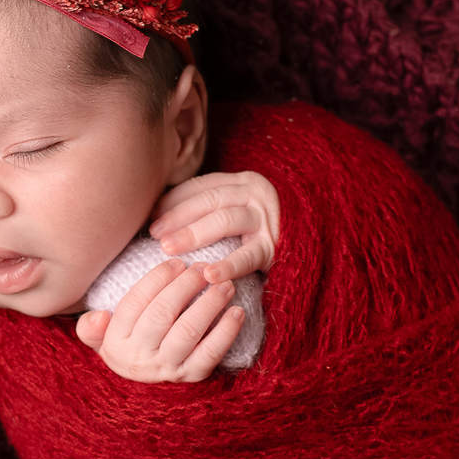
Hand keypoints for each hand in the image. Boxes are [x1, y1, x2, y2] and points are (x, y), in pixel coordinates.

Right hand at [75, 257, 244, 382]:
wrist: (142, 392)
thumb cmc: (127, 348)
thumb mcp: (100, 339)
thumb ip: (91, 327)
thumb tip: (98, 316)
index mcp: (115, 342)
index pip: (135, 303)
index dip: (157, 279)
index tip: (177, 262)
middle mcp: (140, 358)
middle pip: (163, 314)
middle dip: (185, 286)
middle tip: (203, 268)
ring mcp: (167, 369)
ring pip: (189, 331)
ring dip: (209, 303)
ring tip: (224, 283)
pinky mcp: (191, 377)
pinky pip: (211, 354)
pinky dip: (226, 331)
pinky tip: (237, 311)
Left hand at [147, 171, 279, 283]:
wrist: (309, 247)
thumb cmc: (255, 234)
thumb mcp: (233, 212)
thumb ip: (204, 210)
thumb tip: (154, 218)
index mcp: (241, 182)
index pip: (200, 186)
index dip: (172, 200)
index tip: (149, 216)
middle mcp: (255, 193)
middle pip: (209, 200)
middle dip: (178, 216)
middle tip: (154, 233)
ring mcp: (267, 218)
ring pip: (225, 220)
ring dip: (193, 234)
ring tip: (168, 249)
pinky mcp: (275, 247)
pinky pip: (248, 256)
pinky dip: (227, 265)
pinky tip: (208, 276)